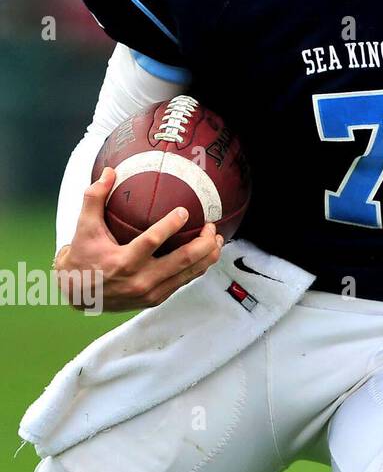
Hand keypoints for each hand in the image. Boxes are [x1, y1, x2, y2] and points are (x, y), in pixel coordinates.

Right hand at [54, 167, 223, 311]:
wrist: (76, 294)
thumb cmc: (82, 257)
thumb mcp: (83, 228)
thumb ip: (94, 198)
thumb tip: (109, 171)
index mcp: (123, 262)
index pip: (152, 241)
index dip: (171, 225)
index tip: (185, 211)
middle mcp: (140, 280)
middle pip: (183, 260)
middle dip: (205, 242)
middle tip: (212, 226)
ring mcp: (150, 293)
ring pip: (190, 273)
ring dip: (209, 255)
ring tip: (217, 238)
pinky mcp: (156, 299)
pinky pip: (184, 282)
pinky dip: (199, 268)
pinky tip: (206, 254)